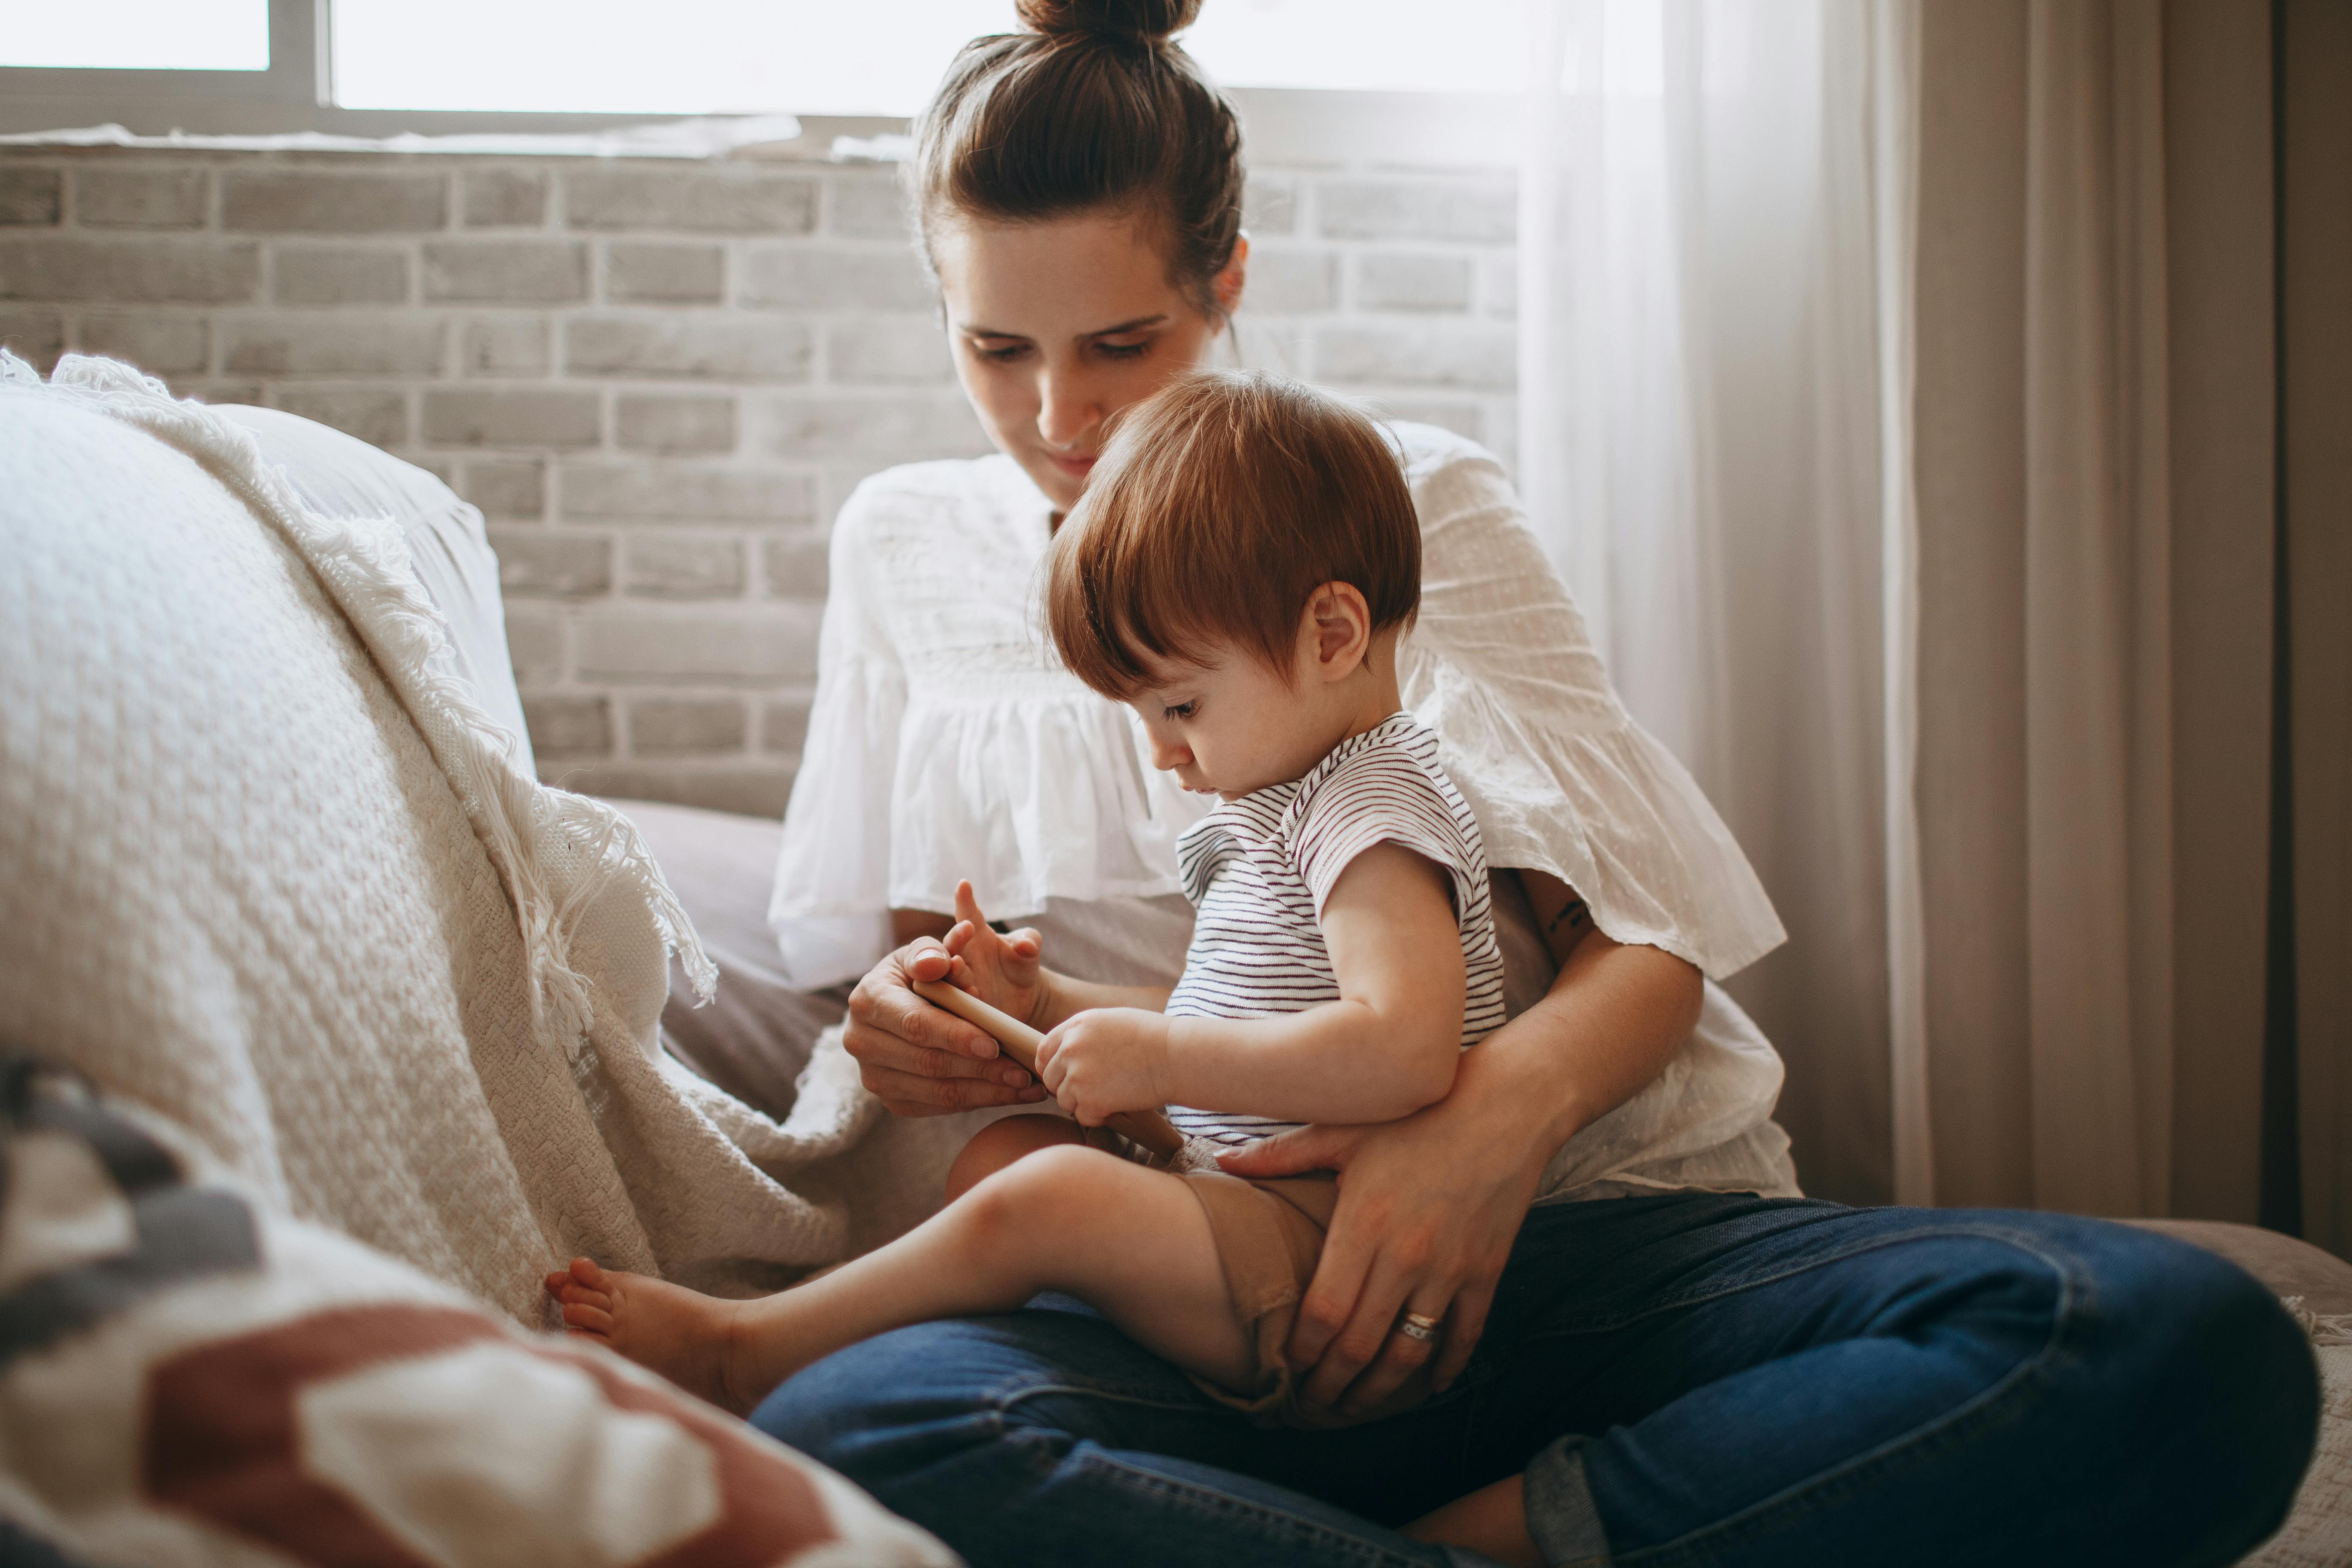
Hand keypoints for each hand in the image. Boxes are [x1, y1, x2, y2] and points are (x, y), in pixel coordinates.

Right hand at [842, 882, 1051, 1116]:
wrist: (904, 1003)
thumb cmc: (922, 971)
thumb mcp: (924, 952)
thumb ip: (933, 952)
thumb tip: (940, 962)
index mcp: (868, 999)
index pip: (916, 1023)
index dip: (956, 1036)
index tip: (995, 1044)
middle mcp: (862, 1041)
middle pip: (929, 1063)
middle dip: (981, 1069)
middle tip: (1023, 1071)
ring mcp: (874, 1076)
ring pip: (938, 1092)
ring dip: (988, 1091)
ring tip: (1027, 1086)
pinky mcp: (892, 1100)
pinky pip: (939, 1107)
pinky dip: (979, 1102)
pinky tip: (1011, 1093)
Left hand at [1035, 1009, 1171, 1126]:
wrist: (1176, 1055)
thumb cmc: (1152, 1038)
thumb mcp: (1111, 1022)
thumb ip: (1083, 1036)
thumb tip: (1065, 1054)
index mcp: (1075, 1027)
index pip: (1043, 1052)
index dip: (1053, 1067)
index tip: (1067, 1076)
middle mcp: (1071, 1048)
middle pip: (1051, 1079)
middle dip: (1069, 1087)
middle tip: (1096, 1088)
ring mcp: (1079, 1075)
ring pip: (1065, 1100)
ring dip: (1084, 1103)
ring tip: (1112, 1093)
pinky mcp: (1091, 1100)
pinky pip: (1083, 1117)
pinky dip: (1099, 1116)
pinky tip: (1118, 1104)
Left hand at [1215, 1088, 1547, 1421]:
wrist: (1506, 1107)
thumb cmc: (1417, 1115)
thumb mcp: (1344, 1129)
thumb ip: (1282, 1154)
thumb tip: (1223, 1159)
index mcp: (1363, 1224)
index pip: (1323, 1313)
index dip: (1302, 1353)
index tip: (1285, 1371)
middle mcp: (1405, 1256)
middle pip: (1359, 1346)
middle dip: (1331, 1386)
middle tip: (1311, 1408)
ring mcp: (1449, 1269)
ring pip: (1409, 1354)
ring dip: (1380, 1392)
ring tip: (1356, 1408)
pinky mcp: (1486, 1272)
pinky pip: (1464, 1336)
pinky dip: (1446, 1369)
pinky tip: (1428, 1387)